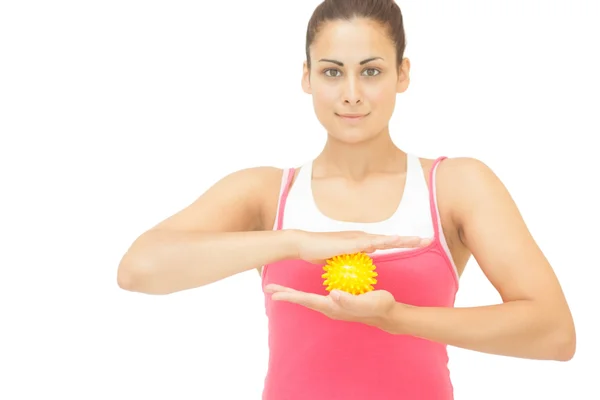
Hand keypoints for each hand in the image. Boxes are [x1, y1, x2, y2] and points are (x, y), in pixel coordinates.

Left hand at [264, 284, 398, 328]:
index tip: (273, 294)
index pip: (307, 300)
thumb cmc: (379, 306)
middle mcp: (330, 307)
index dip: (290, 296)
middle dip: (286, 294)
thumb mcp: (366, 301)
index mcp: (333, 307)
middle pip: (303, 300)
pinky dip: (306, 293)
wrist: (388, 313)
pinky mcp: (338, 302)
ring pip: (308, 299)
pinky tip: (303, 289)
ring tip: (280, 289)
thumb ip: (349, 301)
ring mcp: (333, 305)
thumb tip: (332, 295)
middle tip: (268, 288)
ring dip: (293, 294)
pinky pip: (317, 297)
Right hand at [289, 229, 430, 263]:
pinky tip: (395, 242)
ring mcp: (358, 238)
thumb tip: (364, 257)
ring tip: (419, 241)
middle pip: (391, 239)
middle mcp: (363, 237)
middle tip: (428, 240)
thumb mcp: (340, 258)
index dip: (402, 243)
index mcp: (361, 242)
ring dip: (403, 240)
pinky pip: (372, 242)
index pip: (386, 243)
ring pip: (386, 239)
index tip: (417, 244)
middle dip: (409, 240)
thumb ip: (353, 257)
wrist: (303, 244)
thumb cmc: (319, 252)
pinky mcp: (352, 241)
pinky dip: (385, 241)